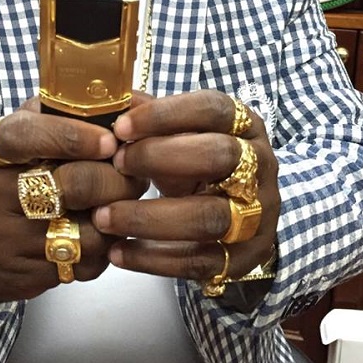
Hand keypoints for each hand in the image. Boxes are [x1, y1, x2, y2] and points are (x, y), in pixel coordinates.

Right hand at [0, 100, 147, 301]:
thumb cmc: (6, 175)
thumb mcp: (20, 132)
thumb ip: (63, 112)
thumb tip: (128, 101)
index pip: (28, 136)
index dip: (74, 136)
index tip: (110, 140)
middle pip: (74, 185)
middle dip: (117, 178)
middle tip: (135, 173)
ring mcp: (7, 241)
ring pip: (88, 231)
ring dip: (118, 216)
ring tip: (123, 203)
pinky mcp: (25, 277)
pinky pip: (85, 265)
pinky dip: (105, 248)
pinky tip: (101, 233)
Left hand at [92, 90, 279, 285]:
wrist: (247, 215)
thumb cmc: (201, 164)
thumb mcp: (185, 135)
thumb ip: (151, 117)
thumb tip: (109, 101)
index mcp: (244, 126)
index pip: (213, 109)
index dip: (166, 114)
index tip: (121, 127)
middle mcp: (259, 167)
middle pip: (219, 156)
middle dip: (160, 157)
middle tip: (116, 164)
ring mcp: (257, 215)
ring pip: (208, 216)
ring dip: (149, 217)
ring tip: (103, 217)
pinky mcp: (243, 257)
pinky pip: (198, 261)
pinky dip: (153, 259)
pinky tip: (116, 252)